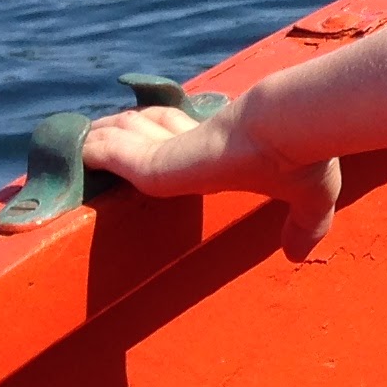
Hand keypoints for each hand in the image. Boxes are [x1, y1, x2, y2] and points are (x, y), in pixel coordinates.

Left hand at [82, 99, 340, 252]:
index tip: (150, 134)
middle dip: (127, 130)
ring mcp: (169, 149)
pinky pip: (107, 154)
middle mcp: (193, 140)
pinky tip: (76, 155)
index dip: (165, 130)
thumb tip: (297, 256)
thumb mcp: (311, 197)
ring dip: (103, 139)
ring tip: (79, 145)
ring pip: (123, 137)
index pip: (184, 132)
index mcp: (225, 145)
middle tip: (103, 138)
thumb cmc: (301, 157)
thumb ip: (304, 225)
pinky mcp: (149, 162)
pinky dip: (90, 153)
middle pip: (148, 129)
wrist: (287, 131)